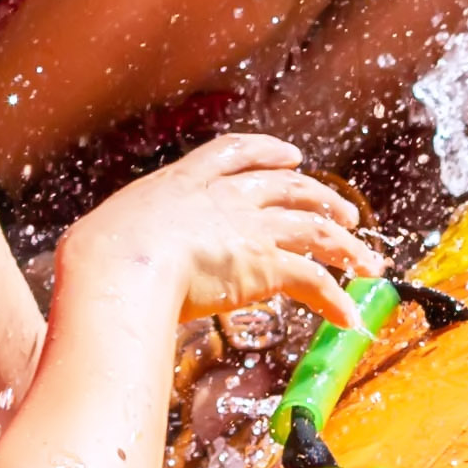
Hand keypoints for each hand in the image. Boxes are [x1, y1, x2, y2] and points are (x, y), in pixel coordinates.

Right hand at [59, 132, 368, 327]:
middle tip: (343, 211)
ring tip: (366, 262)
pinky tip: (348, 314)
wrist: (119, 266)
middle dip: (322, 197)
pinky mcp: (267, 264)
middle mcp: (226, 197)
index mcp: (185, 180)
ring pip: (315, 229)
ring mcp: (250, 227)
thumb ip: (124, 237)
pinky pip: (314, 281)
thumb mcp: (111, 229)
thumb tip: (104, 259)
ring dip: (346, 247)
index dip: (269, 152)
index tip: (291, 157)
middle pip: (290, 186)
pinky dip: (336, 299)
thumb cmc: (100, 254)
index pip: (236, 153)